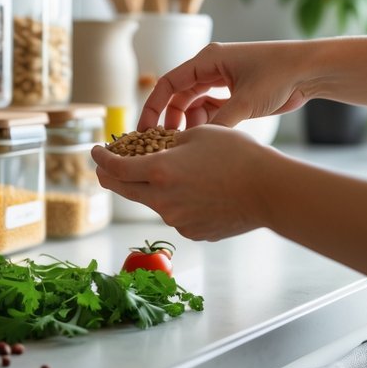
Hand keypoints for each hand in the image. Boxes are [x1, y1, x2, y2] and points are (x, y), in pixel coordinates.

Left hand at [92, 125, 278, 240]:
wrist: (270, 191)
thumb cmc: (238, 155)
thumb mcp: (198, 135)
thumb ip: (168, 144)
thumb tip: (155, 151)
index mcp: (159, 171)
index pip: (114, 168)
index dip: (101, 158)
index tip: (96, 151)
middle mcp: (162, 200)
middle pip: (123, 190)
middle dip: (111, 176)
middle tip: (108, 165)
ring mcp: (176, 220)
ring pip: (152, 201)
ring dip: (151, 187)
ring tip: (172, 173)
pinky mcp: (192, 232)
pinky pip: (176, 214)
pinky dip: (177, 201)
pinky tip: (198, 191)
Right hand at [138, 40, 315, 130]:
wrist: (312, 71)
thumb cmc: (280, 75)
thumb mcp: (246, 101)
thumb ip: (219, 123)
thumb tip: (196, 145)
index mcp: (208, 60)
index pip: (169, 83)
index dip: (154, 107)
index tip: (145, 130)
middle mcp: (211, 67)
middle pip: (178, 96)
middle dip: (171, 120)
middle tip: (165, 145)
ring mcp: (222, 80)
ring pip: (194, 104)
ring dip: (190, 123)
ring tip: (192, 143)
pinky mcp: (234, 92)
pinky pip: (211, 109)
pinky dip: (207, 123)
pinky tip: (208, 137)